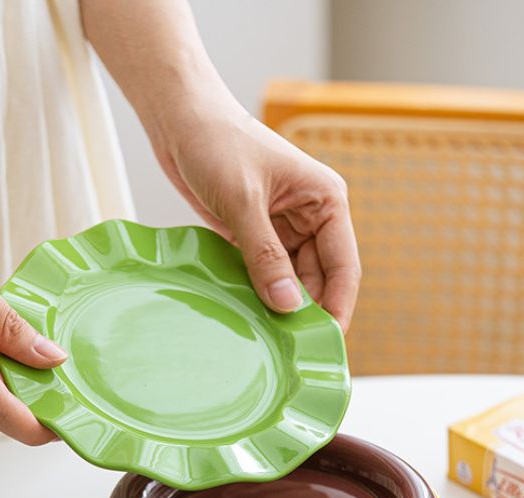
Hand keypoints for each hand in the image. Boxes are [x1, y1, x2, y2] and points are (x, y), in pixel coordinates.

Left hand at [154, 106, 360, 331]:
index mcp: (326, 201)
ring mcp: (285, 229)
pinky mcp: (257, 236)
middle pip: (320, 281)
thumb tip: (288, 305)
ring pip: (292, 282)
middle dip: (305, 313)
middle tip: (290, 351)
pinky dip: (259, 294)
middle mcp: (312, 217)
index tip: (325, 345)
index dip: (338, 308)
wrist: (178, 121)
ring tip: (268, 338)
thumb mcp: (243, 202)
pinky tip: (250, 316)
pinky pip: (266, 275)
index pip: (344, 267)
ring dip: (280, 307)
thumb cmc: (216, 143)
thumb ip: (266, 257)